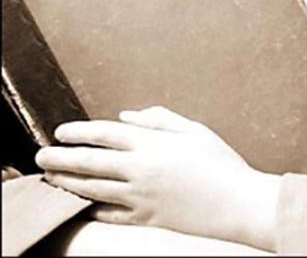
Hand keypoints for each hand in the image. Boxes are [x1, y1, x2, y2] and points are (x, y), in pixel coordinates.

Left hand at [35, 106, 278, 250]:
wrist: (238, 202)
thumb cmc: (221, 164)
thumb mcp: (195, 130)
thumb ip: (159, 119)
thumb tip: (128, 116)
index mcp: (154, 144)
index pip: (105, 133)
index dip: (79, 131)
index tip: (62, 131)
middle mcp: (141, 169)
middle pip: (90, 161)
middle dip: (61, 157)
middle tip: (41, 155)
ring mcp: (140, 197)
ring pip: (93, 188)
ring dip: (67, 182)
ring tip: (51, 177)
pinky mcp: (146, 218)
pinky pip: (109, 214)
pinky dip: (91, 208)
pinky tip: (80, 204)